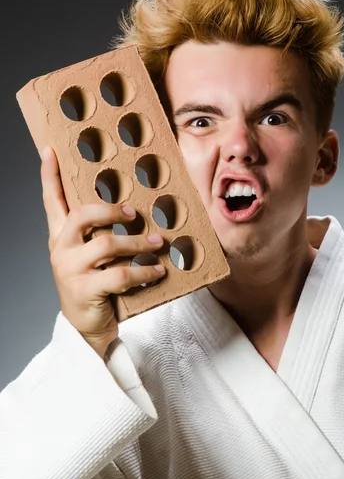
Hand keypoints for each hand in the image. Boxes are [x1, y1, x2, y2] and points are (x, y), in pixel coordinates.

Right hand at [40, 147, 164, 358]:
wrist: (86, 327)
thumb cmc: (93, 284)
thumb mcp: (91, 256)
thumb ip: (100, 233)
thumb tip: (131, 209)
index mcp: (60, 237)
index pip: (51, 201)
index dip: (50, 176)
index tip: (51, 151)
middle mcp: (60, 249)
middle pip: (81, 215)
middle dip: (111, 210)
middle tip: (134, 213)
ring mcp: (70, 270)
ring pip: (107, 244)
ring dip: (138, 243)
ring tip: (158, 244)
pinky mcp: (84, 290)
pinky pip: (121, 274)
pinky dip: (144, 271)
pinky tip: (158, 270)